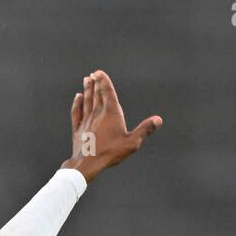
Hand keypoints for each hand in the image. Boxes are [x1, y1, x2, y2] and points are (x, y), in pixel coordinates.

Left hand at [62, 70, 161, 184]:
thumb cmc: (111, 153)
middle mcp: (97, 113)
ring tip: (86, 80)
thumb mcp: (132, 142)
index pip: (107, 93)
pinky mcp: (78, 128)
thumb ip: (145, 129)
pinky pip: (77, 112)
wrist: (87, 163)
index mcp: (111, 113)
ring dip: (87, 90)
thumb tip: (158, 120)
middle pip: (96, 94)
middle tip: (93, 74)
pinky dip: (77, 103)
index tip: (99, 72)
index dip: (104, 81)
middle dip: (95, 83)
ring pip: (86, 101)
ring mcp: (86, 120)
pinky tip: (77, 97)